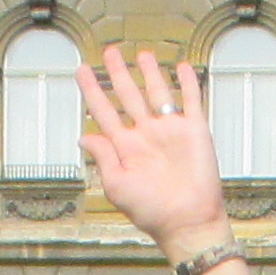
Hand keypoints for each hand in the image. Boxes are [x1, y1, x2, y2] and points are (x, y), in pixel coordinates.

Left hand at [78, 46, 226, 254]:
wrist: (189, 221)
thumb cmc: (153, 211)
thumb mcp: (117, 185)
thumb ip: (102, 157)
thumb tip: (85, 137)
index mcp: (126, 148)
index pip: (104, 111)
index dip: (91, 90)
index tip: (81, 71)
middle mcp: (146, 136)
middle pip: (128, 95)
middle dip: (118, 73)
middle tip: (110, 53)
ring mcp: (170, 131)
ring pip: (157, 93)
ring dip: (150, 73)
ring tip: (142, 55)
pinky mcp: (195, 131)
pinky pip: (190, 100)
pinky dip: (186, 83)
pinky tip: (180, 69)